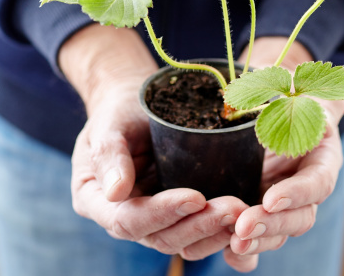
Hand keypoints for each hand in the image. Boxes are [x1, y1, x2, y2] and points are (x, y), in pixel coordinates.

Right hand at [62, 24, 246, 258]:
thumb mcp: (107, 124)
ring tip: (245, 212)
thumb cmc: (117, 109)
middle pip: (161, 237)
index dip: (162, 213)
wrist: (133, 104)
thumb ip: (109, 155)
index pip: (127, 220)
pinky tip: (247, 218)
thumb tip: (115, 192)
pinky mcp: (178, 214)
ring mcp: (153, 219)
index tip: (195, 197)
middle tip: (233, 208)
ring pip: (185, 240)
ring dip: (216, 230)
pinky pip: (200, 230)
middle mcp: (124, 218)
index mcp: (96, 201)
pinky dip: (223, 229)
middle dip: (198, 225)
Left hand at [223, 37, 343, 271]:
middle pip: (300, 216)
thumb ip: (285, 92)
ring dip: (258, 240)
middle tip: (245, 225)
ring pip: (280, 234)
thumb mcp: (289, 88)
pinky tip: (230, 253)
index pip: (317, 182)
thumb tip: (269, 79)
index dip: (297, 193)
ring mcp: (285, 205)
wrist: (273, 109)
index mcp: (322, 157)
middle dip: (273, 224)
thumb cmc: (283, 96)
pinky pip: (260, 240)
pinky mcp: (261, 213)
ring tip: (235, 240)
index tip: (272, 198)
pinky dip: (247, 252)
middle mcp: (308, 188)